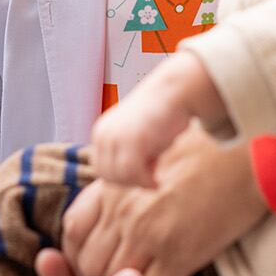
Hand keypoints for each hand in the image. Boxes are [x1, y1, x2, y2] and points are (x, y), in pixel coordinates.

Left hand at [59, 124, 267, 275]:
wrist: (251, 151)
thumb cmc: (211, 146)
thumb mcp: (155, 151)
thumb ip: (130, 178)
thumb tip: (120, 198)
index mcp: (115, 184)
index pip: (74, 228)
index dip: (80, 250)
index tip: (95, 257)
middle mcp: (124, 210)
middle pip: (90, 261)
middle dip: (100, 275)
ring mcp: (149, 233)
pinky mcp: (178, 253)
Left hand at [92, 54, 227, 187]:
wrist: (173, 92)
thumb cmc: (160, 116)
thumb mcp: (136, 138)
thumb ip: (127, 157)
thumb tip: (133, 181)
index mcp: (102, 132)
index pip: (101, 169)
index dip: (120, 178)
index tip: (141, 175)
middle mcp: (104, 134)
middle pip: (107, 175)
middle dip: (129, 182)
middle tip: (150, 174)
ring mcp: (117, 136)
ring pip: (118, 176)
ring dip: (138, 182)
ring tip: (155, 171)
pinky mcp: (133, 139)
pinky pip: (132, 172)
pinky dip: (145, 182)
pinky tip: (157, 181)